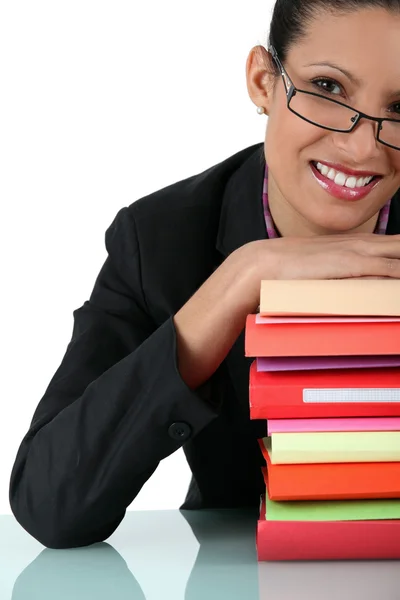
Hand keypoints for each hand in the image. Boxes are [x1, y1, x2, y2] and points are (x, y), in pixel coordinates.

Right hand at [243, 233, 399, 280]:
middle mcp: (364, 244)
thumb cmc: (289, 268)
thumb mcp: (323, 268)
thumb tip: (351, 289)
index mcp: (358, 244)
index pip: (398, 246)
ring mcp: (359, 252)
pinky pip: (389, 270)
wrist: (265, 263)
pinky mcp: (351, 264)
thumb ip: (342, 274)